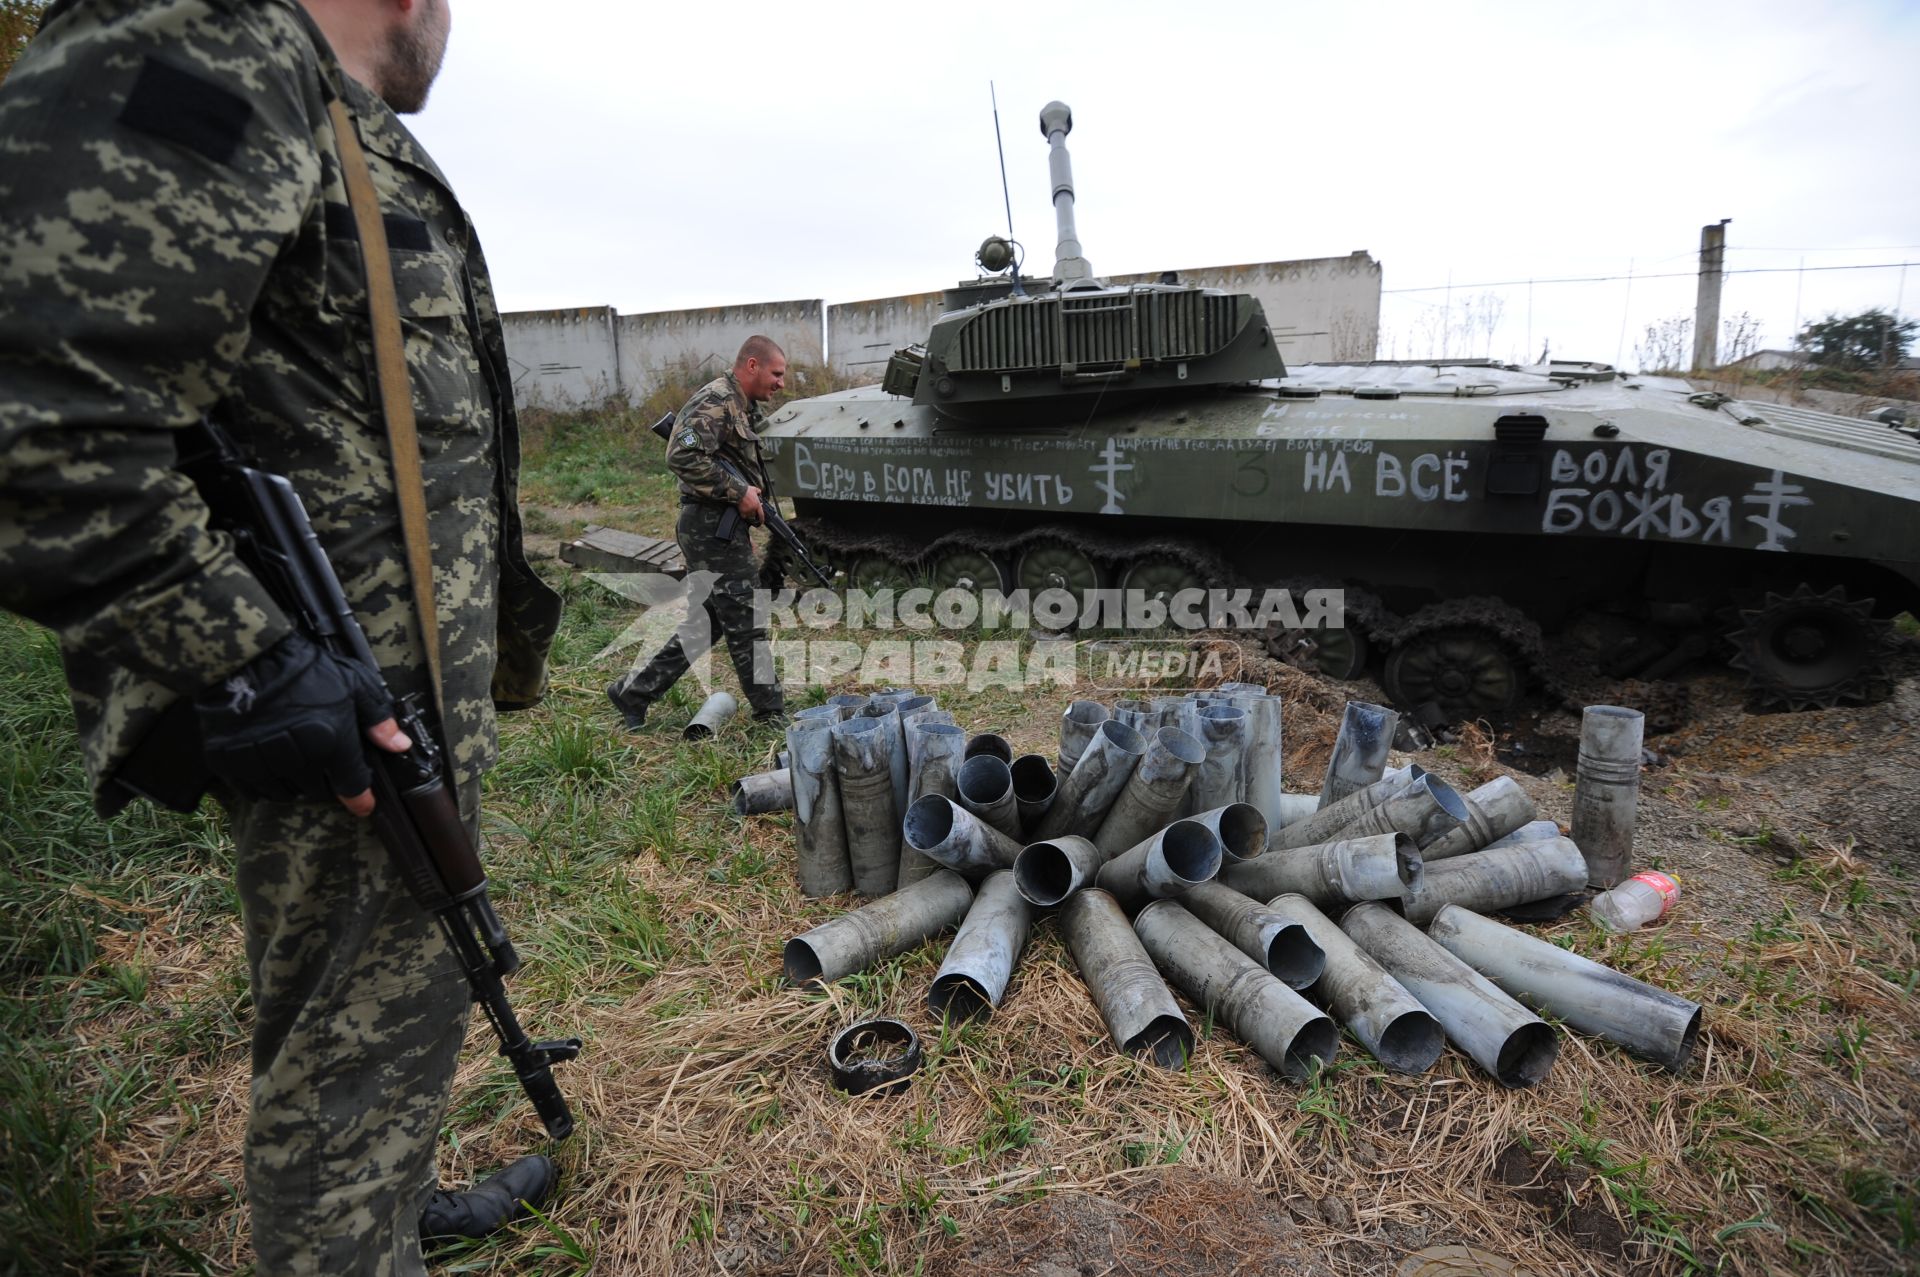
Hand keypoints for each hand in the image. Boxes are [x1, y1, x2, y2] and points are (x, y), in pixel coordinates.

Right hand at [194, 631, 409, 815]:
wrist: (247, 656)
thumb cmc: (305, 669)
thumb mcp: (354, 685)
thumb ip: (378, 719)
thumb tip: (400, 746)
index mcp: (331, 741)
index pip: (352, 786)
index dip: (361, 800)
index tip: (364, 806)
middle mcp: (297, 759)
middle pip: (318, 792)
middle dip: (326, 782)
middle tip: (323, 763)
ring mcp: (261, 763)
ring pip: (285, 794)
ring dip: (295, 785)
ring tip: (296, 762)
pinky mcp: (230, 764)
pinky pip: (253, 791)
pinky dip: (265, 784)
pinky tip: (270, 765)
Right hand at [738, 485, 764, 523]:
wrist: (739, 492)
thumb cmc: (747, 491)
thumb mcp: (754, 489)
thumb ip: (758, 491)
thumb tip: (759, 492)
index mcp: (757, 505)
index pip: (761, 514)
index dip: (762, 519)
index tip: (762, 522)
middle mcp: (753, 509)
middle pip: (754, 514)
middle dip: (753, 512)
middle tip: (751, 509)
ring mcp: (747, 511)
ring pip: (749, 515)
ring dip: (749, 513)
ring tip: (746, 509)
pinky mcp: (742, 511)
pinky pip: (743, 515)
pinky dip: (743, 514)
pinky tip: (743, 511)